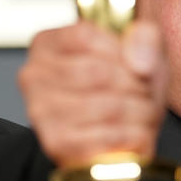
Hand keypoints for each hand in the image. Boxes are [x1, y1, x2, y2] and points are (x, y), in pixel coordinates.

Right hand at [17, 20, 167, 167]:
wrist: (126, 131)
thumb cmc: (127, 82)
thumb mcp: (141, 45)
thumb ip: (145, 36)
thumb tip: (139, 62)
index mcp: (47, 43)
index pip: (85, 36)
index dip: (120, 49)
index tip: (133, 59)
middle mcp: (34, 75)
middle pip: (100, 72)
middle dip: (136, 83)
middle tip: (143, 89)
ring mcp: (41, 111)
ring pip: (110, 106)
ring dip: (140, 110)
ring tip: (142, 110)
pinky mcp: (58, 144)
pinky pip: (110, 137)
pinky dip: (134, 135)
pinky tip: (134, 131)